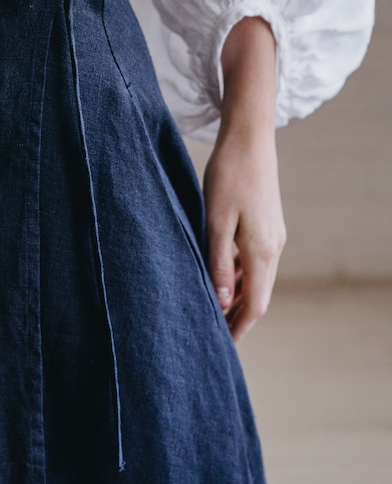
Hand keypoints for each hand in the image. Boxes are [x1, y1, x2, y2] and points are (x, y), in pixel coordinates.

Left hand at [204, 16, 285, 341]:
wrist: (248, 137)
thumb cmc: (228, 176)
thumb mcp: (216, 221)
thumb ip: (218, 262)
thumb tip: (223, 301)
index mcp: (262, 252)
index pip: (254, 305)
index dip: (237, 328)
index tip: (220, 346)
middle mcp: (272, 247)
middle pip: (259, 295)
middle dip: (238, 317)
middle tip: (213, 333)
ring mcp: (272, 234)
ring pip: (256, 277)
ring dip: (237, 294)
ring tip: (211, 306)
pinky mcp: (266, 222)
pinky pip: (254, 259)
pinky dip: (239, 273)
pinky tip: (218, 271)